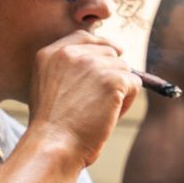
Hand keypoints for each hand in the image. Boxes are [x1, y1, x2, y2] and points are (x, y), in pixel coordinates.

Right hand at [28, 31, 139, 166]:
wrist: (53, 145)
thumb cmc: (52, 128)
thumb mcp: (49, 87)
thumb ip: (69, 69)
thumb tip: (108, 59)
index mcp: (51, 54)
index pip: (84, 37)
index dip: (101, 47)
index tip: (113, 56)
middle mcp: (70, 53)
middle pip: (108, 52)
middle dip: (111, 74)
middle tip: (97, 102)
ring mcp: (92, 64)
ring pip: (124, 69)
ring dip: (120, 90)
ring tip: (100, 112)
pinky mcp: (112, 79)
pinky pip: (134, 83)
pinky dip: (127, 102)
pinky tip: (109, 115)